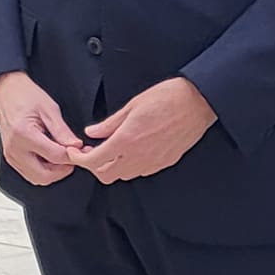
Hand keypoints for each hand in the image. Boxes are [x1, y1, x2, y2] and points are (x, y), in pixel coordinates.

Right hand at [0, 71, 81, 185]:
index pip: (54, 156)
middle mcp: (14, 149)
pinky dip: (43, 170)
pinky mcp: (10, 158)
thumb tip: (76, 146)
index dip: (72, 156)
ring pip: (37, 179)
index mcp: (24, 134)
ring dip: (53, 172)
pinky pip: (29, 173)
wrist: (7, 92)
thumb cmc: (25, 96)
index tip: (81, 150)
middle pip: (44, 176)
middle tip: (74, 158)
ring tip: (63, 157)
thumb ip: (62, 131)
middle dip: (63, 170)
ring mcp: (10, 156)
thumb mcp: (49, 109)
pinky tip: (51, 158)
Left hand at [70, 76, 216, 183]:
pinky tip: (131, 151)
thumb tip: (92, 132)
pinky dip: (130, 166)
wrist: (198, 103)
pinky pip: (141, 172)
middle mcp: (138, 156)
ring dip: (112, 167)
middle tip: (91, 152)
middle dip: (94, 166)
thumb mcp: (132, 105)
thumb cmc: (168, 98)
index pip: (93, 161)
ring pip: (123, 176)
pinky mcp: (165, 162)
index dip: (79, 159)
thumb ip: (109, 123)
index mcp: (126, 140)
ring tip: (111, 150)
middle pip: (105, 175)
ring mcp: (153, 162)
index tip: (76, 152)